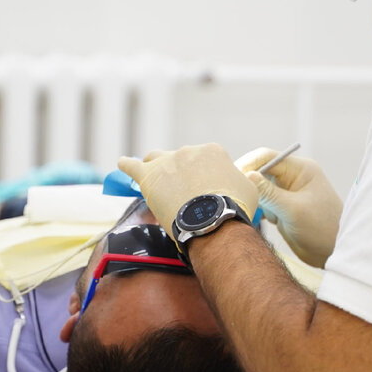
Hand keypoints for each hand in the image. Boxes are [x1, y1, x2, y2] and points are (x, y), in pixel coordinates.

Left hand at [118, 143, 258, 240]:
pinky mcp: (149, 176)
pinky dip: (127, 165)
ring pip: (155, 159)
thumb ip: (240, 180)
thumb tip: (239, 180)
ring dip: (156, 167)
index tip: (205, 191)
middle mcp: (188, 151)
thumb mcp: (248, 189)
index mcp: (212, 151)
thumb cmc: (233, 208)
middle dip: (181, 174)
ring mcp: (167, 162)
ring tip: (156, 181)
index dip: (203, 176)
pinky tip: (123, 164)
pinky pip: (132, 166)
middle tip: (184, 195)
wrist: (212, 221)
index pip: (204, 160)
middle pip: (180, 160)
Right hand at [235, 147, 342, 268]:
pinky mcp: (282, 208)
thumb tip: (246, 175)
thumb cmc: (322, 228)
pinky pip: (262, 202)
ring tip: (244, 208)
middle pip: (260, 171)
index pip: (267, 157)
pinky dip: (256, 209)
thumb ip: (269, 193)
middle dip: (247, 182)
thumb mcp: (294, 210)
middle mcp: (292, 178)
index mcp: (300, 170)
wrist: (334, 253)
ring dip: (252, 198)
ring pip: (259, 188)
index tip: (234, 178)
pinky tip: (254, 218)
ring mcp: (287, 193)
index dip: (248, 164)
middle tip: (234, 195)